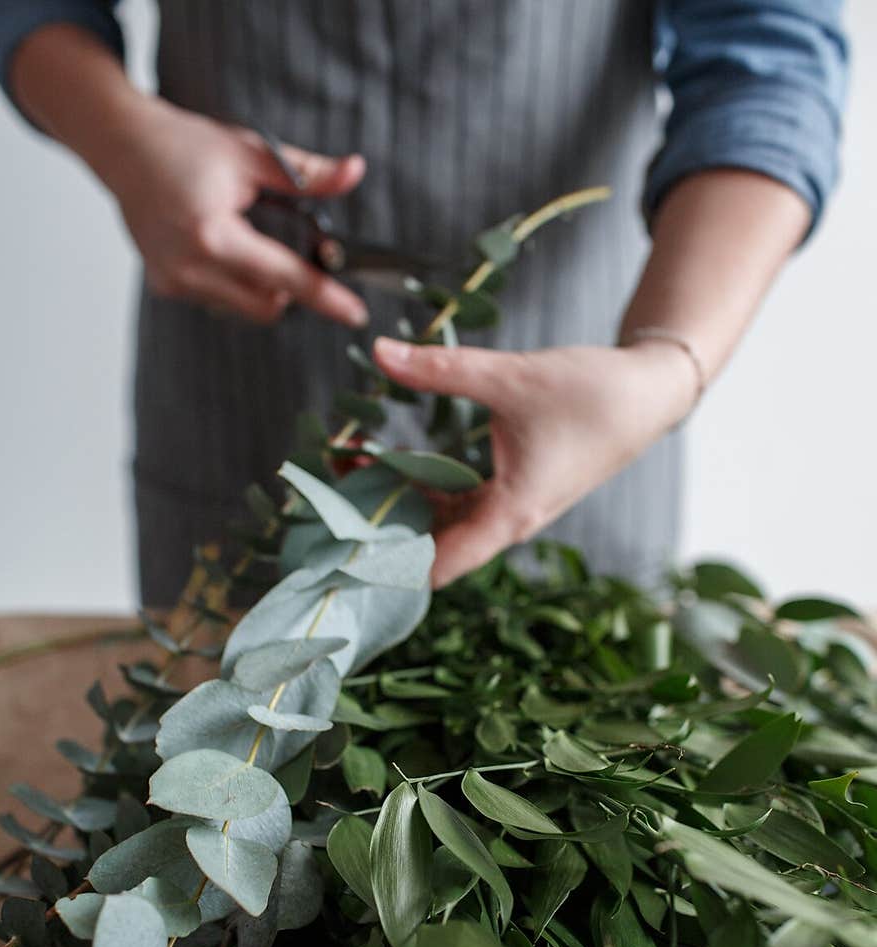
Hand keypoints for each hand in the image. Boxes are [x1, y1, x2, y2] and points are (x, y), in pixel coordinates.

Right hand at [99, 97, 367, 325]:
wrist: (123, 147)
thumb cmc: (185, 146)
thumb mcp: (251, 153)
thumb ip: (306, 172)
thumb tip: (354, 172)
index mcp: (213, 234)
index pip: (285, 276)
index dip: (325, 296)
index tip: (355, 315)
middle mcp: (189, 266)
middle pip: (267, 307)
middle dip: (288, 289)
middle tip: (292, 254)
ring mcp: (173, 281)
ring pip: (242, 308)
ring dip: (258, 286)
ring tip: (244, 240)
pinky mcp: (164, 286)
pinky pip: (217, 301)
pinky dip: (231, 283)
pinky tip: (217, 248)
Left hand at [372, 337, 696, 586]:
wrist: (649, 393)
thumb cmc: (593, 392)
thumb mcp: (511, 377)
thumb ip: (442, 368)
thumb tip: (381, 351)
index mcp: (509, 514)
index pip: (436, 566)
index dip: (386, 563)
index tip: (340, 548)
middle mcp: (506, 522)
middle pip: (429, 546)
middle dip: (377, 526)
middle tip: (325, 496)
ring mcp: (508, 509)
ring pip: (439, 522)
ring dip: (395, 502)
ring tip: (346, 470)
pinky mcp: (511, 491)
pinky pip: (454, 502)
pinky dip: (419, 487)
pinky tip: (383, 462)